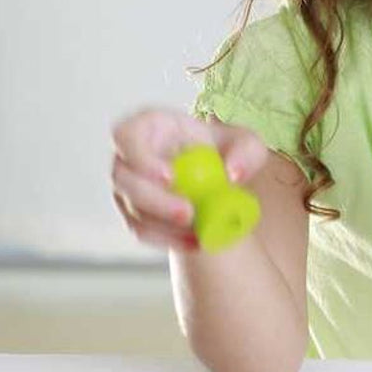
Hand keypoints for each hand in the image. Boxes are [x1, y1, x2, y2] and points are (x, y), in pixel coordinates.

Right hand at [111, 108, 267, 251]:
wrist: (217, 180)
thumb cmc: (224, 151)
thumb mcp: (246, 144)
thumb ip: (247, 151)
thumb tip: (232, 174)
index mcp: (148, 127)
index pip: (126, 136)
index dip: (141, 157)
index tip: (170, 177)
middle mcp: (129, 157)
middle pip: (124, 179)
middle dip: (155, 201)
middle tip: (189, 214)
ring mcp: (128, 188)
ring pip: (132, 211)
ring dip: (164, 227)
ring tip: (199, 233)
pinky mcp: (134, 215)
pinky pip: (142, 232)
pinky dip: (168, 241)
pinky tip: (195, 243)